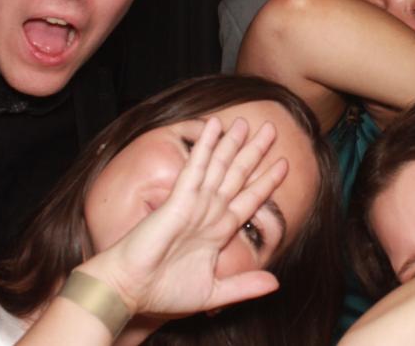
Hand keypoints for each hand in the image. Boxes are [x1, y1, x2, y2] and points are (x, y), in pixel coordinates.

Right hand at [77, 116, 288, 317]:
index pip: (249, 200)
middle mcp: (209, 212)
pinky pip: (195, 168)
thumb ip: (245, 286)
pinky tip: (214, 126)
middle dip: (255, 152)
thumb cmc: (163, 292)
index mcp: (218, 231)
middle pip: (238, 175)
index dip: (266, 181)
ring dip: (233, 142)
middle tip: (271, 128)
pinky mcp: (178, 200)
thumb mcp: (214, 292)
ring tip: (247, 121)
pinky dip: (205, 146)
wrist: (130, 292)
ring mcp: (194, 203)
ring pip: (219, 166)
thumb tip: (276, 282)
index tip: (285, 164)